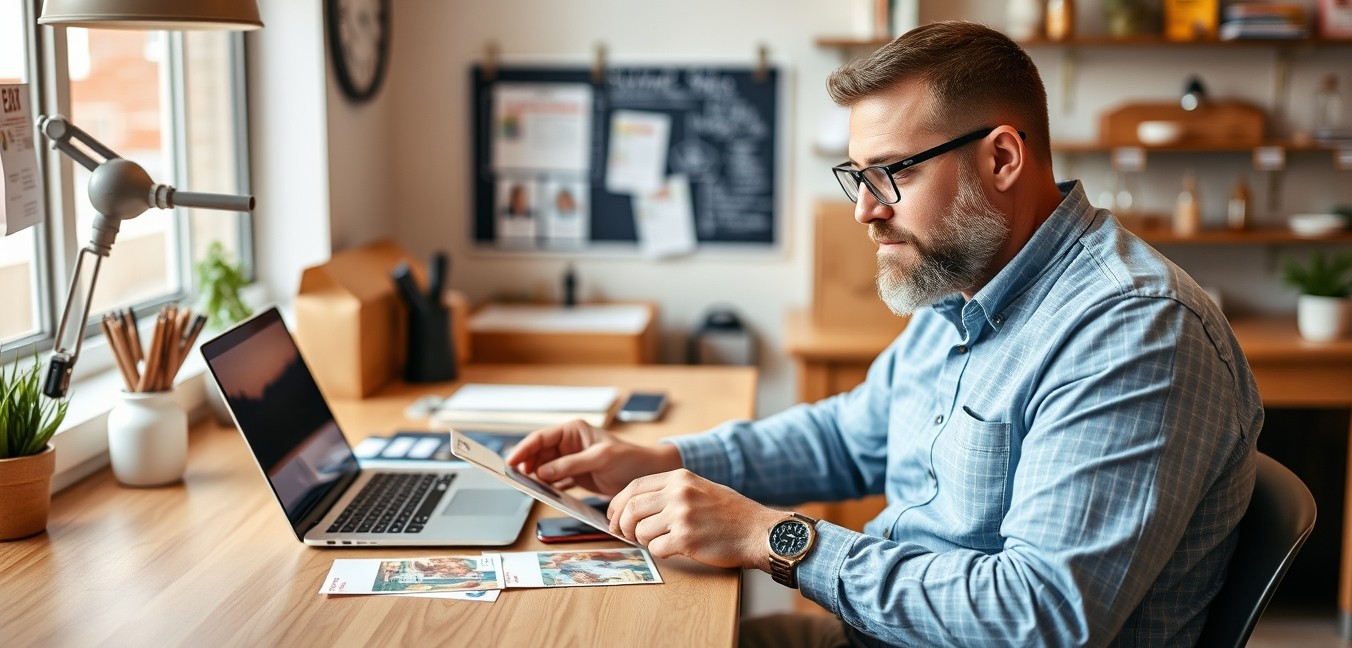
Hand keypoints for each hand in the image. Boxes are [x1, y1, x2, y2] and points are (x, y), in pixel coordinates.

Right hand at [505, 419, 681, 496]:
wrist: (646, 474)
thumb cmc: (629, 459)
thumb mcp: (600, 459)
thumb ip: (571, 464)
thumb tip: (543, 471)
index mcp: (574, 431)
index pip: (541, 438)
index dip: (524, 449)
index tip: (510, 462)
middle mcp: (569, 444)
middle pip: (538, 454)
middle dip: (526, 465)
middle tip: (516, 480)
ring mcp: (570, 460)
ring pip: (543, 468)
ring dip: (535, 478)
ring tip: (526, 488)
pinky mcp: (574, 476)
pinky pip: (554, 481)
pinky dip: (547, 487)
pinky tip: (541, 493)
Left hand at [608, 469, 782, 570]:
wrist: (759, 531)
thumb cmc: (731, 514)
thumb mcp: (700, 488)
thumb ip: (670, 491)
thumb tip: (634, 505)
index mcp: (680, 477)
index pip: (633, 487)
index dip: (617, 504)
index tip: (613, 516)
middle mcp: (678, 493)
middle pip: (631, 509)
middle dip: (623, 526)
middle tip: (627, 535)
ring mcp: (682, 515)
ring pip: (641, 531)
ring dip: (645, 541)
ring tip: (662, 541)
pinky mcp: (686, 538)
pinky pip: (656, 549)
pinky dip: (661, 553)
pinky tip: (676, 549)